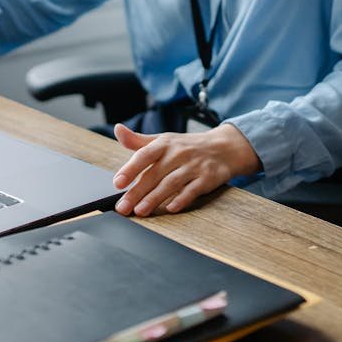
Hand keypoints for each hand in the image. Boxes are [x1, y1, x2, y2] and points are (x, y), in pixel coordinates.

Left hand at [112, 123, 260, 216]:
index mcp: (164, 144)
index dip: (130, 169)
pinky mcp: (207, 178)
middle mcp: (178, 153)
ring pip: (171, 183)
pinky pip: (193, 190)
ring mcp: (193, 166)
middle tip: (123, 207)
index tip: (118, 183)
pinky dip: (182, 199)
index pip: (144, 155)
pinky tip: (170, 208)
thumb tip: (118, 130)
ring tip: (140, 210)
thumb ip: (139, 141)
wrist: (224, 147)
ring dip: (155, 198)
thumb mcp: (163, 140)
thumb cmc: (187, 146)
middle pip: (154, 174)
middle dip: (137, 192)